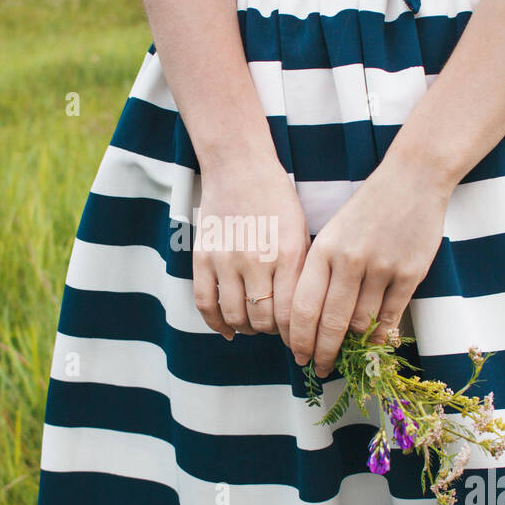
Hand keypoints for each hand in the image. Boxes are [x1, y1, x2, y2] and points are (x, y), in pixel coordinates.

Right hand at [192, 152, 309, 344]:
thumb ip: (301, 273)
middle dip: (270, 331)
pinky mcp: (203, 256)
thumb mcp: (301, 232)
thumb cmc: (277, 200)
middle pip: (262, 319)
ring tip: (252, 324)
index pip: (290, 313)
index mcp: (288, 253)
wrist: (239, 166)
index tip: (297, 338)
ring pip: (234, 316)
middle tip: (274, 327)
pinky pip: (204, 302)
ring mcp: (226, 258)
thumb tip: (302, 317)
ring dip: (245, 327)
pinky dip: (215, 323)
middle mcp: (257, 259)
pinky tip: (227, 328)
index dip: (294, 335)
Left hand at [289, 154, 452, 375]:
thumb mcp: (332, 233)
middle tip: (319, 368)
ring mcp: (382, 268)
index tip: (298, 355)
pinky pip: (391, 318)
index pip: (303, 307)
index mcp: (323, 249)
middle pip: (330, 322)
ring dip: (352, 347)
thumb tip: (309, 321)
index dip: (298, 338)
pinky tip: (373, 346)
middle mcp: (349, 260)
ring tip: (346, 359)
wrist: (412, 179)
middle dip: (322, 352)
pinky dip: (381, 337)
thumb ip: (321, 271)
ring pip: (362, 324)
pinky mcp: (410, 273)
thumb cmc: (367, 208)